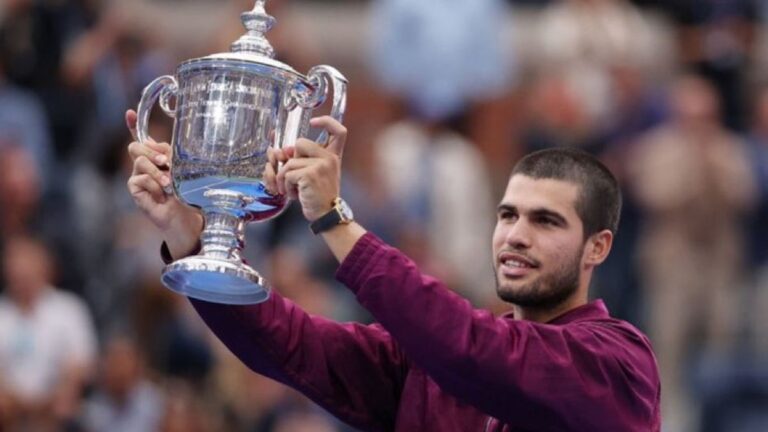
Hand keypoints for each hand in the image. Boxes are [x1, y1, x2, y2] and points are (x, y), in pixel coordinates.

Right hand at [125, 110, 202, 256]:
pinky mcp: (134, 188)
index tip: (130, 112)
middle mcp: (143, 164)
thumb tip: (156, 144)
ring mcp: (137, 176)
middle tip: (166, 163)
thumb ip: (169, 155)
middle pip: (136, 146)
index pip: (141, 138)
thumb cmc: (184, 192)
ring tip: (168, 184)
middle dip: (151, 152)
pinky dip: (154, 186)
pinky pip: (140, 179)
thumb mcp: (181, 170)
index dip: (133, 125)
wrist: (183, 215)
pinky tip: (161, 195)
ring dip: (156, 172)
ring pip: (139, 162)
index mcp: (155, 156)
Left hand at [266, 116, 346, 221]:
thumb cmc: (319, 195)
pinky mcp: (310, 174)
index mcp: (333, 155)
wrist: (327, 214)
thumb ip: (302, 159)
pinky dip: (285, 186)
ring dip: (285, 178)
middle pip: (299, 142)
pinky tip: (295, 194)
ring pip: (289, 162)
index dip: (326, 121)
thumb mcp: (315, 174)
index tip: (314, 121)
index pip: (338, 131)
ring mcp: (320, 165)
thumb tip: (281, 150)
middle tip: (296, 176)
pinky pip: (287, 174)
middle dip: (291, 160)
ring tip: (294, 189)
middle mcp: (329, 158)